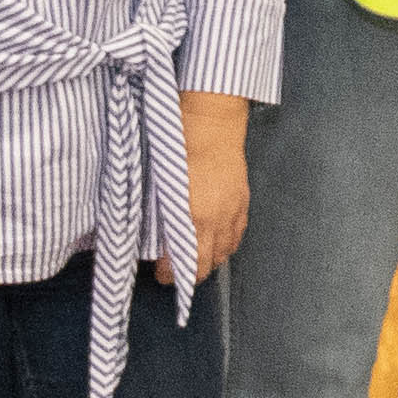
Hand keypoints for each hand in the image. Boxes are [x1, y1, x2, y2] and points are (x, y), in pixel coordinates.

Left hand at [173, 92, 251, 279]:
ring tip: (197, 264)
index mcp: (194, 214)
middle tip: (176, 275)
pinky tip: (219, 246)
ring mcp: (233, 209)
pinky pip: (237, 234)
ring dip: (211, 262)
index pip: (185, 259)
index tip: (162, 276)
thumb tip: (155, 234)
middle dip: (191, 274)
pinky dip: (227, 245)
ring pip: (225, 251)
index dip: (172, 273)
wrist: (212, 121)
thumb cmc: (180, 145)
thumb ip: (161, 213)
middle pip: (208, 262)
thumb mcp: (161, 182)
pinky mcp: (243, 200)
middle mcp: (217, 218)